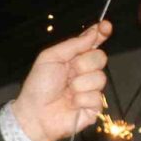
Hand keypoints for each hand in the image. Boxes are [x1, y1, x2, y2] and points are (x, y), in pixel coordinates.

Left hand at [13, 21, 112, 140]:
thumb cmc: (39, 86)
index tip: (105, 26)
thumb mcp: (50, 58)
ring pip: (100, 78)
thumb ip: (73, 45)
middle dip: (83, 64)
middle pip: (100, 58)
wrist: (35, 113)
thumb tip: (93, 33)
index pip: (93, 42)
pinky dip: (81, 100)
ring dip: (80, 85)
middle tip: (68, 74)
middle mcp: (86, 72)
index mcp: (75, 58)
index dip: (101, 33)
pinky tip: (71, 104)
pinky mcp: (95, 107)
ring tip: (67, 92)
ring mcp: (91, 89)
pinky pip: (97, 97)